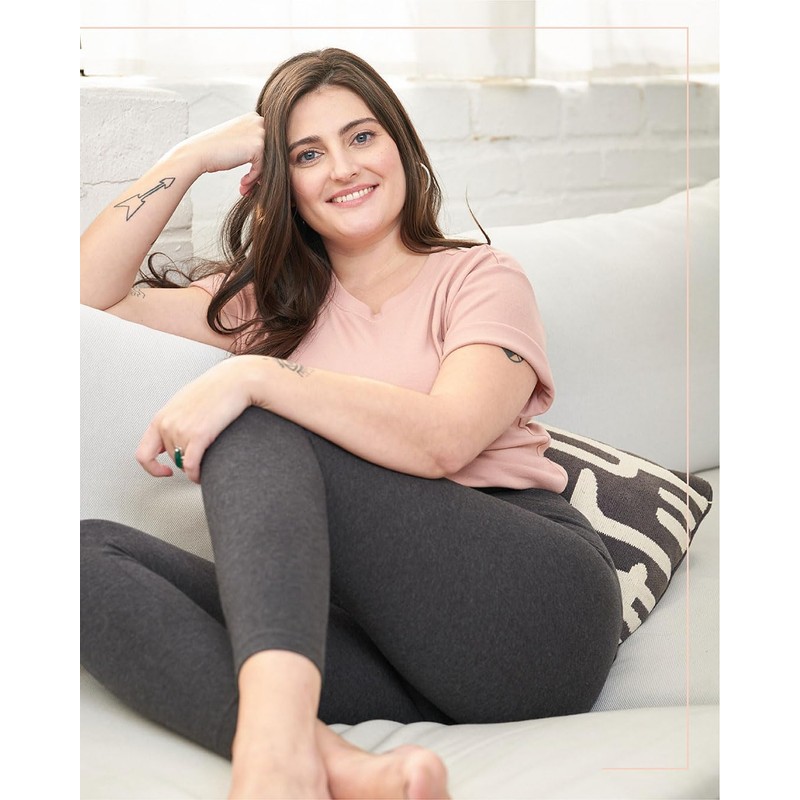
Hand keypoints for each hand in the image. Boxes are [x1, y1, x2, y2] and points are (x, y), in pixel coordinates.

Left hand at [136, 358, 255, 482]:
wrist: (235, 380)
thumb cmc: (215, 390)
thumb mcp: (185, 404)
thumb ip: (175, 422)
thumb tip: (173, 441)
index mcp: (161, 418)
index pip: (143, 454)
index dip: (153, 468)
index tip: (165, 471)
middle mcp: (167, 425)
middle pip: (172, 459)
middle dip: (186, 461)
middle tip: (200, 455)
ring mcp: (181, 430)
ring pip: (184, 463)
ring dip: (195, 466)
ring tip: (208, 458)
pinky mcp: (198, 435)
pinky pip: (192, 466)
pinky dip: (196, 475)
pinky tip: (203, 474)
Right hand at [174, 112, 266, 195]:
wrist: (200, 152)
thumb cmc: (216, 149)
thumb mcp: (237, 139)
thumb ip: (252, 142)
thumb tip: (272, 159)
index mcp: (254, 118)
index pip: (267, 144)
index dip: (260, 161)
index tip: (251, 174)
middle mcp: (259, 122)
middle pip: (269, 153)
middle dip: (259, 171)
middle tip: (248, 185)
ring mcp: (259, 133)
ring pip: (267, 162)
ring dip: (256, 178)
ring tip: (245, 187)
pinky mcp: (258, 147)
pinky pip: (261, 169)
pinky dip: (253, 179)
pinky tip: (242, 183)